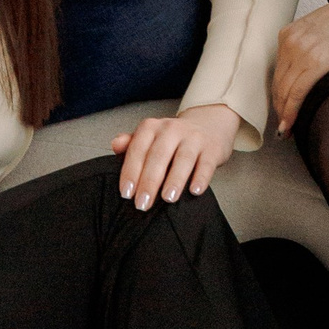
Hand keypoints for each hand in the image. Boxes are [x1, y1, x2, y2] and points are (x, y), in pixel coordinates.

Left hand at [111, 102, 238, 208]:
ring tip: (168, 198)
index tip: (126, 194)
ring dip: (175, 179)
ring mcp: (193, 138)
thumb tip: (115, 145)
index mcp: (152, 127)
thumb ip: (131, 144)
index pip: (138, 149)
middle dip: (149, 181)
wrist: (208, 124)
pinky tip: (195, 191)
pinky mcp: (212, 148)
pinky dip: (201, 177)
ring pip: (183, 158)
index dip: (131, 171)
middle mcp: (172, 129)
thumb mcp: (150, 138)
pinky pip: (206, 163)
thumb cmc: (172, 139)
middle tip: (142, 203)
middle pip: (159, 156)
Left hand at [270, 0, 328, 136]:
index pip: (278, 71)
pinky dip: (291, 111)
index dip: (278, 93)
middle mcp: (291, 41)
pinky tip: (291, 125)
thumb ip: (310, 43)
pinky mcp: (317, 62)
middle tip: (283, 126)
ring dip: (284, 114)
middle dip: (279, 107)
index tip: (282, 108)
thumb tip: (311, 63)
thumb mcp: (322, 26)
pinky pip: (297, 93)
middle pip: (278, 83)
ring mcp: (302, 51)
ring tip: (286, 131)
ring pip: (284, 91)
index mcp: (290, 32)